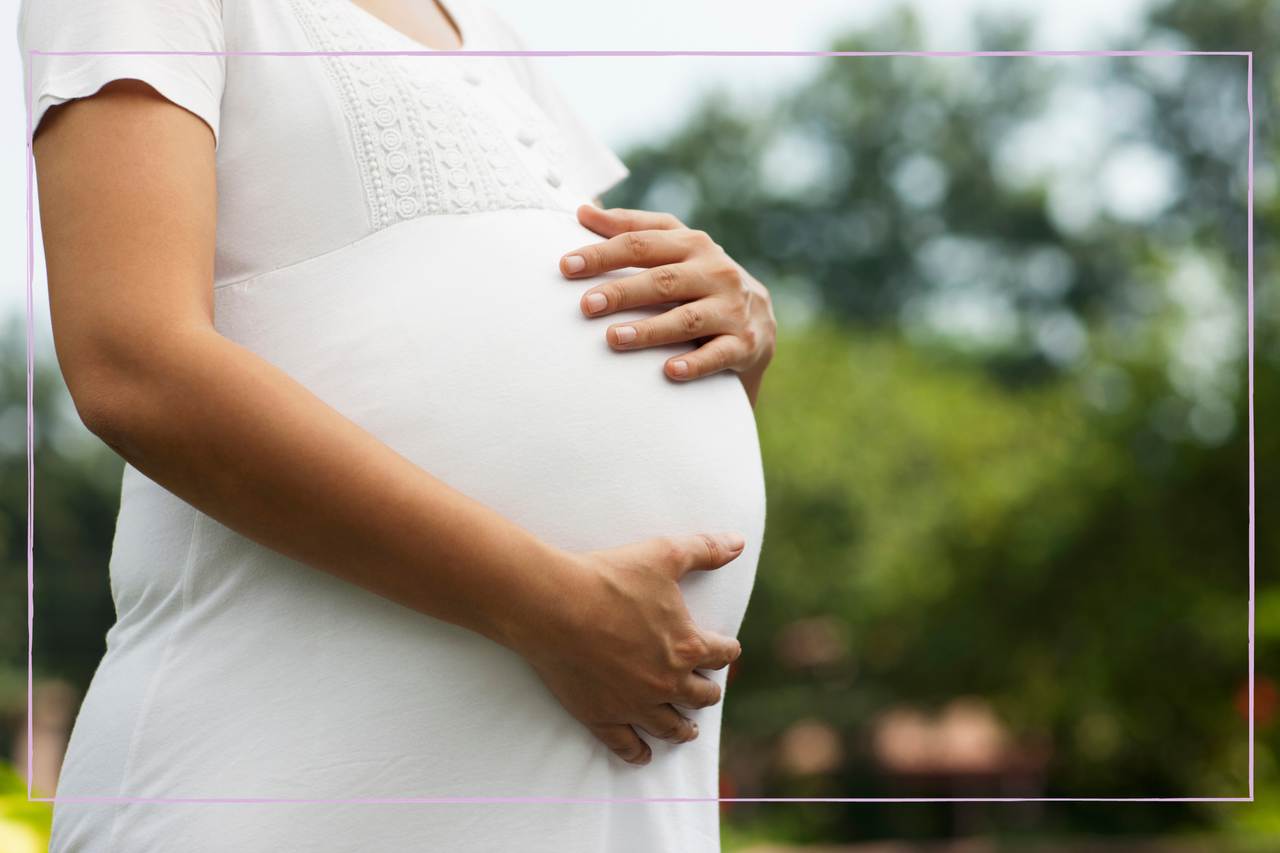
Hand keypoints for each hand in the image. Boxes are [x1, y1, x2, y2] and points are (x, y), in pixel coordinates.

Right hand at [509, 532, 745, 765]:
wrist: (553, 605)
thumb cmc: (608, 577)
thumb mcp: (664, 554)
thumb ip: (704, 550)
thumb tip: (737, 542)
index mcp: (687, 646)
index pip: (722, 655)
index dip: (725, 651)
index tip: (724, 651)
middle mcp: (667, 682)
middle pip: (701, 696)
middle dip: (707, 691)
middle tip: (706, 691)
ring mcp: (634, 704)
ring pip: (670, 726)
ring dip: (683, 728)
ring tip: (687, 730)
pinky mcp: (602, 716)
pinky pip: (626, 744)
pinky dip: (639, 753)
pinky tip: (645, 756)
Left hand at [560, 206, 776, 396]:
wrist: (758, 320)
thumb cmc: (700, 277)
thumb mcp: (673, 248)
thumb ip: (631, 229)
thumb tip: (583, 210)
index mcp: (691, 243)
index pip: (641, 243)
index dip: (603, 253)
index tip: (567, 266)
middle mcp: (715, 271)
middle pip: (663, 279)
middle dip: (622, 291)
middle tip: (587, 305)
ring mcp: (731, 308)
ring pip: (687, 318)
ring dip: (650, 330)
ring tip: (614, 338)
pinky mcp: (743, 343)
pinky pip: (718, 355)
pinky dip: (695, 363)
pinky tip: (670, 371)